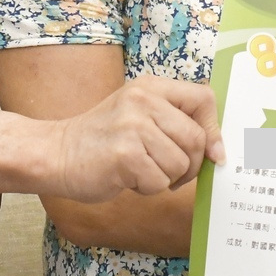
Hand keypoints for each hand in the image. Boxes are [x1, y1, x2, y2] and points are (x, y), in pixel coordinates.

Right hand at [50, 76, 219, 201]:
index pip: (204, 99)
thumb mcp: (138, 115)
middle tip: (170, 172)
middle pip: (196, 139)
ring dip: (166, 178)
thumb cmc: (103, 140)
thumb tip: (219, 150)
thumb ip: (176, 122)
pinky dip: (148, 188)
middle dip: (190, 165)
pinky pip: (159, 181)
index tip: (212, 151)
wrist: (56, 154)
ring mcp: (133, 126)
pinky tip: (128, 178)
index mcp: (150, 87)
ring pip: (180, 164)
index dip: (213, 129)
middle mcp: (143, 101)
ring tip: (141, 170)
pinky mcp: (124, 154)